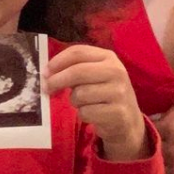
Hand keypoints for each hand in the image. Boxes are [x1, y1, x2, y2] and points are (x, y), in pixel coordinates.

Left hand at [45, 45, 146, 161]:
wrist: (128, 120)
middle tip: (47, 88)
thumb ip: (75, 68)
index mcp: (109, 58)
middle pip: (77, 71)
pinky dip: (83, 115)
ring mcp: (119, 92)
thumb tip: (47, 73)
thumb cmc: (104, 93)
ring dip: (74, 101)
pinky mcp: (117, 112)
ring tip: (83, 103)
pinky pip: (86, 112)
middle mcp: (116, 72)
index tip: (45, 71)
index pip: (78, 52)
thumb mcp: (95, 74)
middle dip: (57, 80)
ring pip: (80, 94)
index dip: (58, 61)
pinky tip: (93, 114)